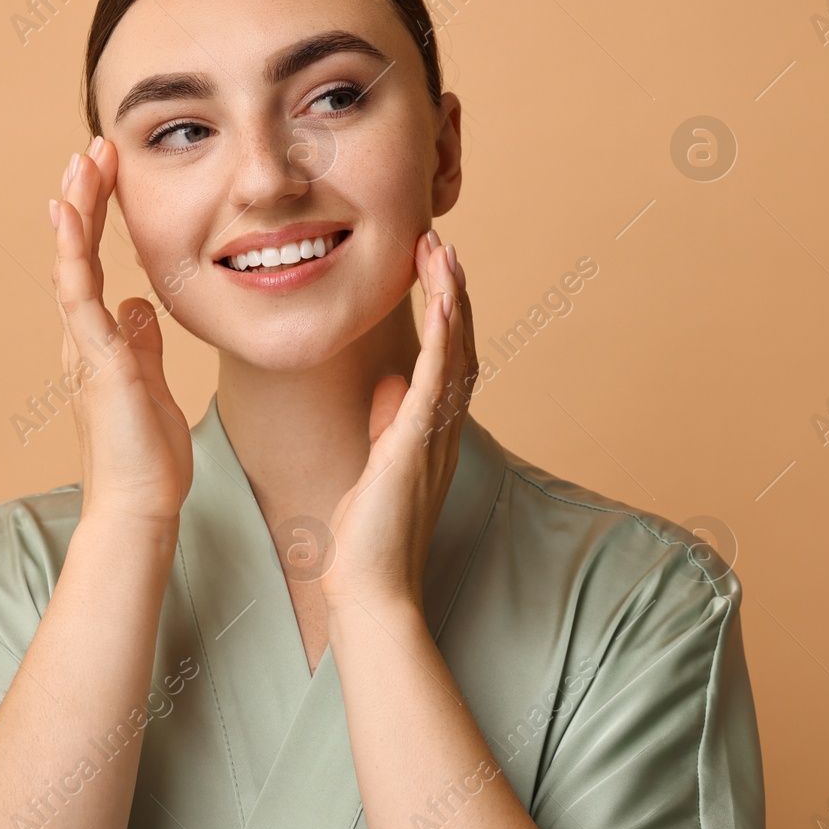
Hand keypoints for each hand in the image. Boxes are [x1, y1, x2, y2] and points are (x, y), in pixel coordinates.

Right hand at [49, 136, 193, 533]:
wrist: (140, 503)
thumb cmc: (147, 454)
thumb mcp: (151, 383)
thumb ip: (141, 344)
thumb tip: (140, 309)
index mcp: (99, 341)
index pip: (94, 265)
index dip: (97, 219)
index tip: (106, 174)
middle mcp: (82, 338)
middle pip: (76, 254)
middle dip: (84, 199)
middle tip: (92, 148)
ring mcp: (84, 347)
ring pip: (71, 264)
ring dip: (77, 210)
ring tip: (82, 160)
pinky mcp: (94, 359)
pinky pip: (77, 295)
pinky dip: (71, 252)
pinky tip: (69, 214)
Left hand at [318, 228, 476, 609]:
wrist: (371, 589)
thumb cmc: (370, 536)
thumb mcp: (378, 464)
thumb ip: (390, 423)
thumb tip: (392, 386)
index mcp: (435, 429)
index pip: (447, 354)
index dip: (445, 307)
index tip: (432, 264)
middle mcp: (445, 427)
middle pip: (458, 342)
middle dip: (450, 288)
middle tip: (440, 240)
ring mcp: (437, 435)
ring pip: (454, 352)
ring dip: (450, 298)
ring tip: (443, 251)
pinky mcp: (418, 444)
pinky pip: (436, 381)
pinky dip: (441, 338)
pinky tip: (440, 302)